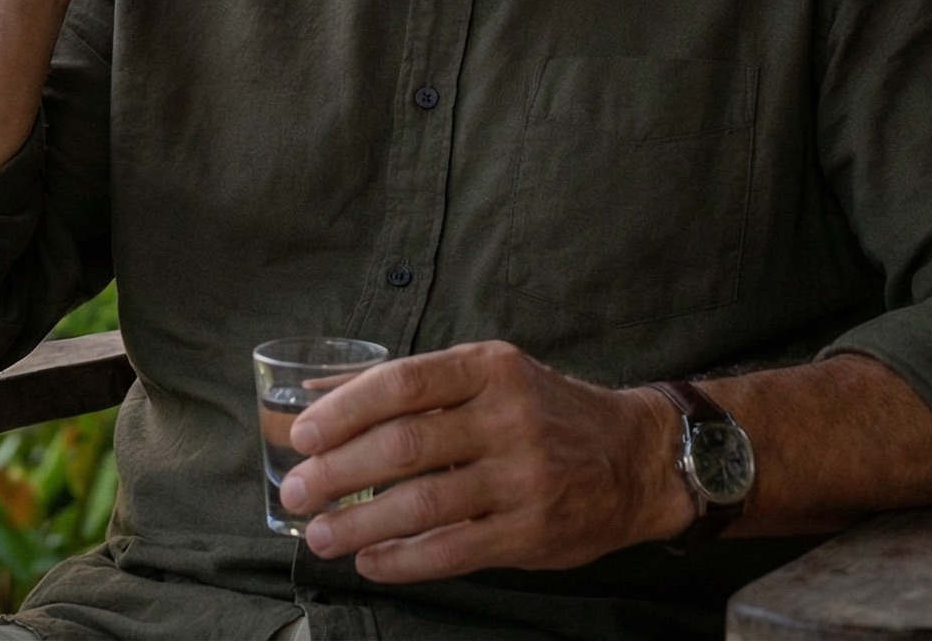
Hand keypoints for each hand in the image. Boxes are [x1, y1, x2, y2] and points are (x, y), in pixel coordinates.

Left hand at [278, 340, 692, 578]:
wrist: (635, 458)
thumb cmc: (544, 412)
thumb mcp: (487, 376)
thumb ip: (408, 384)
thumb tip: (316, 394)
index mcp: (489, 369)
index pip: (402, 384)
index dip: (344, 411)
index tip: (302, 436)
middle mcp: (507, 418)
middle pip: (404, 445)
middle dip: (337, 473)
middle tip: (296, 492)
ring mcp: (522, 478)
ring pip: (423, 503)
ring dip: (359, 524)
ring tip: (320, 535)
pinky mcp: (531, 531)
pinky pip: (453, 551)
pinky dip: (402, 560)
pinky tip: (370, 561)